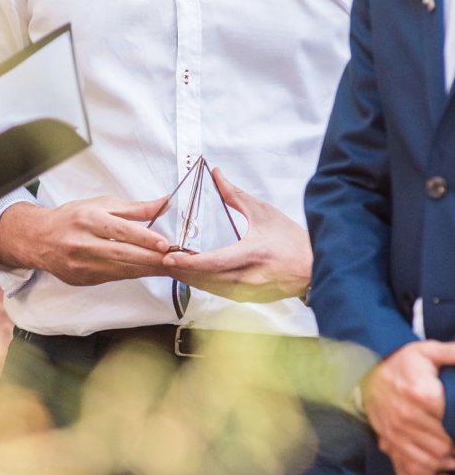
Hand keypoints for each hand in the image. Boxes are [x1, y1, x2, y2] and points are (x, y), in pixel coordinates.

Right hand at [0, 196, 169, 285]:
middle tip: (174, 259)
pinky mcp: (81, 279)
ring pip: (120, 270)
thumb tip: (164, 203)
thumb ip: (134, 208)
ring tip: (166, 266)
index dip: (145, 238)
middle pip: (123, 254)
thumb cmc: (71, 218)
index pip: (121, 231)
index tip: (165, 244)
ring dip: (146, 269)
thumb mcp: (100, 204)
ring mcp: (80, 265)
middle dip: (151, 258)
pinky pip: (112, 278)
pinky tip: (146, 271)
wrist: (38, 239)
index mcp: (87, 220)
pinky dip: (132, 274)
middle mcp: (81, 243)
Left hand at [160, 168, 310, 302]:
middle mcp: (249, 278)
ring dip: (188, 278)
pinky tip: (189, 275)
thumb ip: (235, 195)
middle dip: (180, 270)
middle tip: (158, 260)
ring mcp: (248, 293)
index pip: (214, 262)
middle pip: (205, 278)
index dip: (189, 261)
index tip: (169, 257)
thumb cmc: (292, 241)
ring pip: (209, 288)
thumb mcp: (264, 213)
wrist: (316, 268)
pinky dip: (202, 283)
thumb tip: (217, 174)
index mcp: (253, 255)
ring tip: (168, 266)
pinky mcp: (248, 300)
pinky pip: (218, 293)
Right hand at [364, 340, 454, 474]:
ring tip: (453, 455)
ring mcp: (395, 437)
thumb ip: (450, 353)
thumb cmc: (399, 365)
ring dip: (446, 464)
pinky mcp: (389, 447)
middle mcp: (405, 420)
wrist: (364, 375)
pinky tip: (440, 474)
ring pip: (429, 464)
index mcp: (420, 396)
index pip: (450, 430)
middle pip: (443, 450)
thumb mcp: (426, 351)